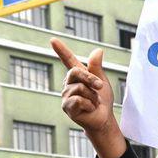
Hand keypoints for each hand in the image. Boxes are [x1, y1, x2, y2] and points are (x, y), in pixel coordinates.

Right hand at [51, 38, 125, 157]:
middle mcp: (69, 83)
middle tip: (100, 86)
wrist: (104, 118)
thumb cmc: (102, 100)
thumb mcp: (102, 80)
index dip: (61, 50)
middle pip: (76, 72)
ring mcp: (66, 95)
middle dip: (91, 78)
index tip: (53, 39)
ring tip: (93, 102)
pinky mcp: (67, 107)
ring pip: (80, 88)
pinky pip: (78, 99)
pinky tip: (89, 108)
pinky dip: (89, 104)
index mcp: (77, 75)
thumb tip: (98, 50)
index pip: (67, 59)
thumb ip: (97, 67)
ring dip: (92, 96)